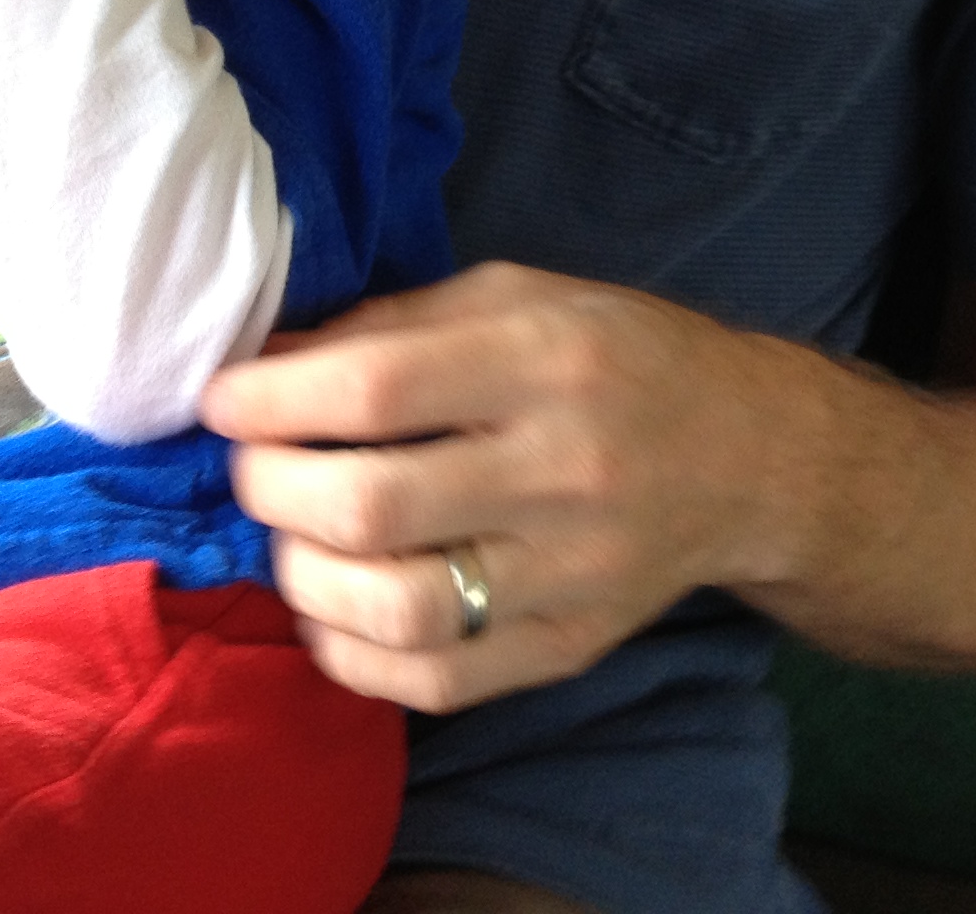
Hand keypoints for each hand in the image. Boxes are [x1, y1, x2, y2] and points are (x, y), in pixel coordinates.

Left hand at [199, 263, 800, 712]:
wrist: (751, 457)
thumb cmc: (618, 357)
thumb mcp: (521, 295)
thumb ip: (396, 327)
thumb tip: (269, 367)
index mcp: (551, 359)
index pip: (379, 387)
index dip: (273, 399)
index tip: (223, 401)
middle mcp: (566, 470)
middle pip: (372, 507)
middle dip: (272, 489)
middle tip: (252, 469)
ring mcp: (573, 574)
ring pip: (395, 608)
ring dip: (302, 577)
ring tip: (293, 539)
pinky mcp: (570, 647)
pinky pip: (431, 680)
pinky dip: (350, 653)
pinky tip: (332, 606)